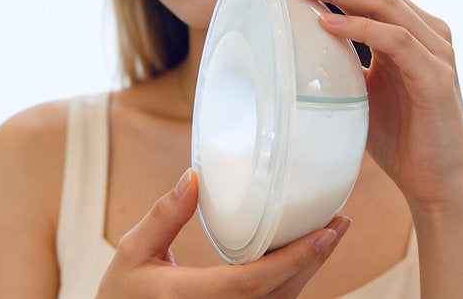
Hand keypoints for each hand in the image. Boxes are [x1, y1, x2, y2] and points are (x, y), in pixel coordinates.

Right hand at [95, 168, 349, 298]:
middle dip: (315, 258)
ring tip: (328, 234)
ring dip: (309, 268)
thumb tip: (194, 176)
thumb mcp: (133, 253)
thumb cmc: (122, 297)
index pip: (256, 282)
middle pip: (281, 292)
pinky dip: (291, 278)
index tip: (327, 231)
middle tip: (340, 223)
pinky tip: (299, 255)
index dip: (297, 258)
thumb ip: (164, 216)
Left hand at [265, 0, 462, 214]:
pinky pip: (396, 41)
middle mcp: (422, 28)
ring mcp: (433, 48)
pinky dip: (360, 29)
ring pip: (381, 2)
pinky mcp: (436, 75)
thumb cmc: (394, 131)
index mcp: (403, 26)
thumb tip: (295, 46)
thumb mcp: (358, 86)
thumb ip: (339, 60)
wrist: (433, 179)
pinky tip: (326, 26)